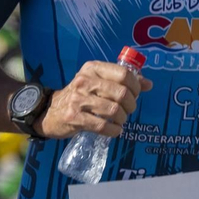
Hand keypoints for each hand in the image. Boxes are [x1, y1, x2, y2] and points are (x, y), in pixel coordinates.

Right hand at [37, 60, 153, 139]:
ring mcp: (78, 99)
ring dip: (122, 119)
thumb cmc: (80, 96)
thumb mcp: (98, 82)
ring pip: (114, 110)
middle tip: (128, 110)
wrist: (50, 111)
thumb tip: (148, 84)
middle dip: (131, 105)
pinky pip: (103, 126)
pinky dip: (114, 131)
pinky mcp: (74, 117)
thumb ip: (122, 81)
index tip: (135, 94)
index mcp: (93, 68)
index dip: (136, 86)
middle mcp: (85, 81)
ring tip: (120, 121)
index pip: (124, 74)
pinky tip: (114, 130)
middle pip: (122, 94)